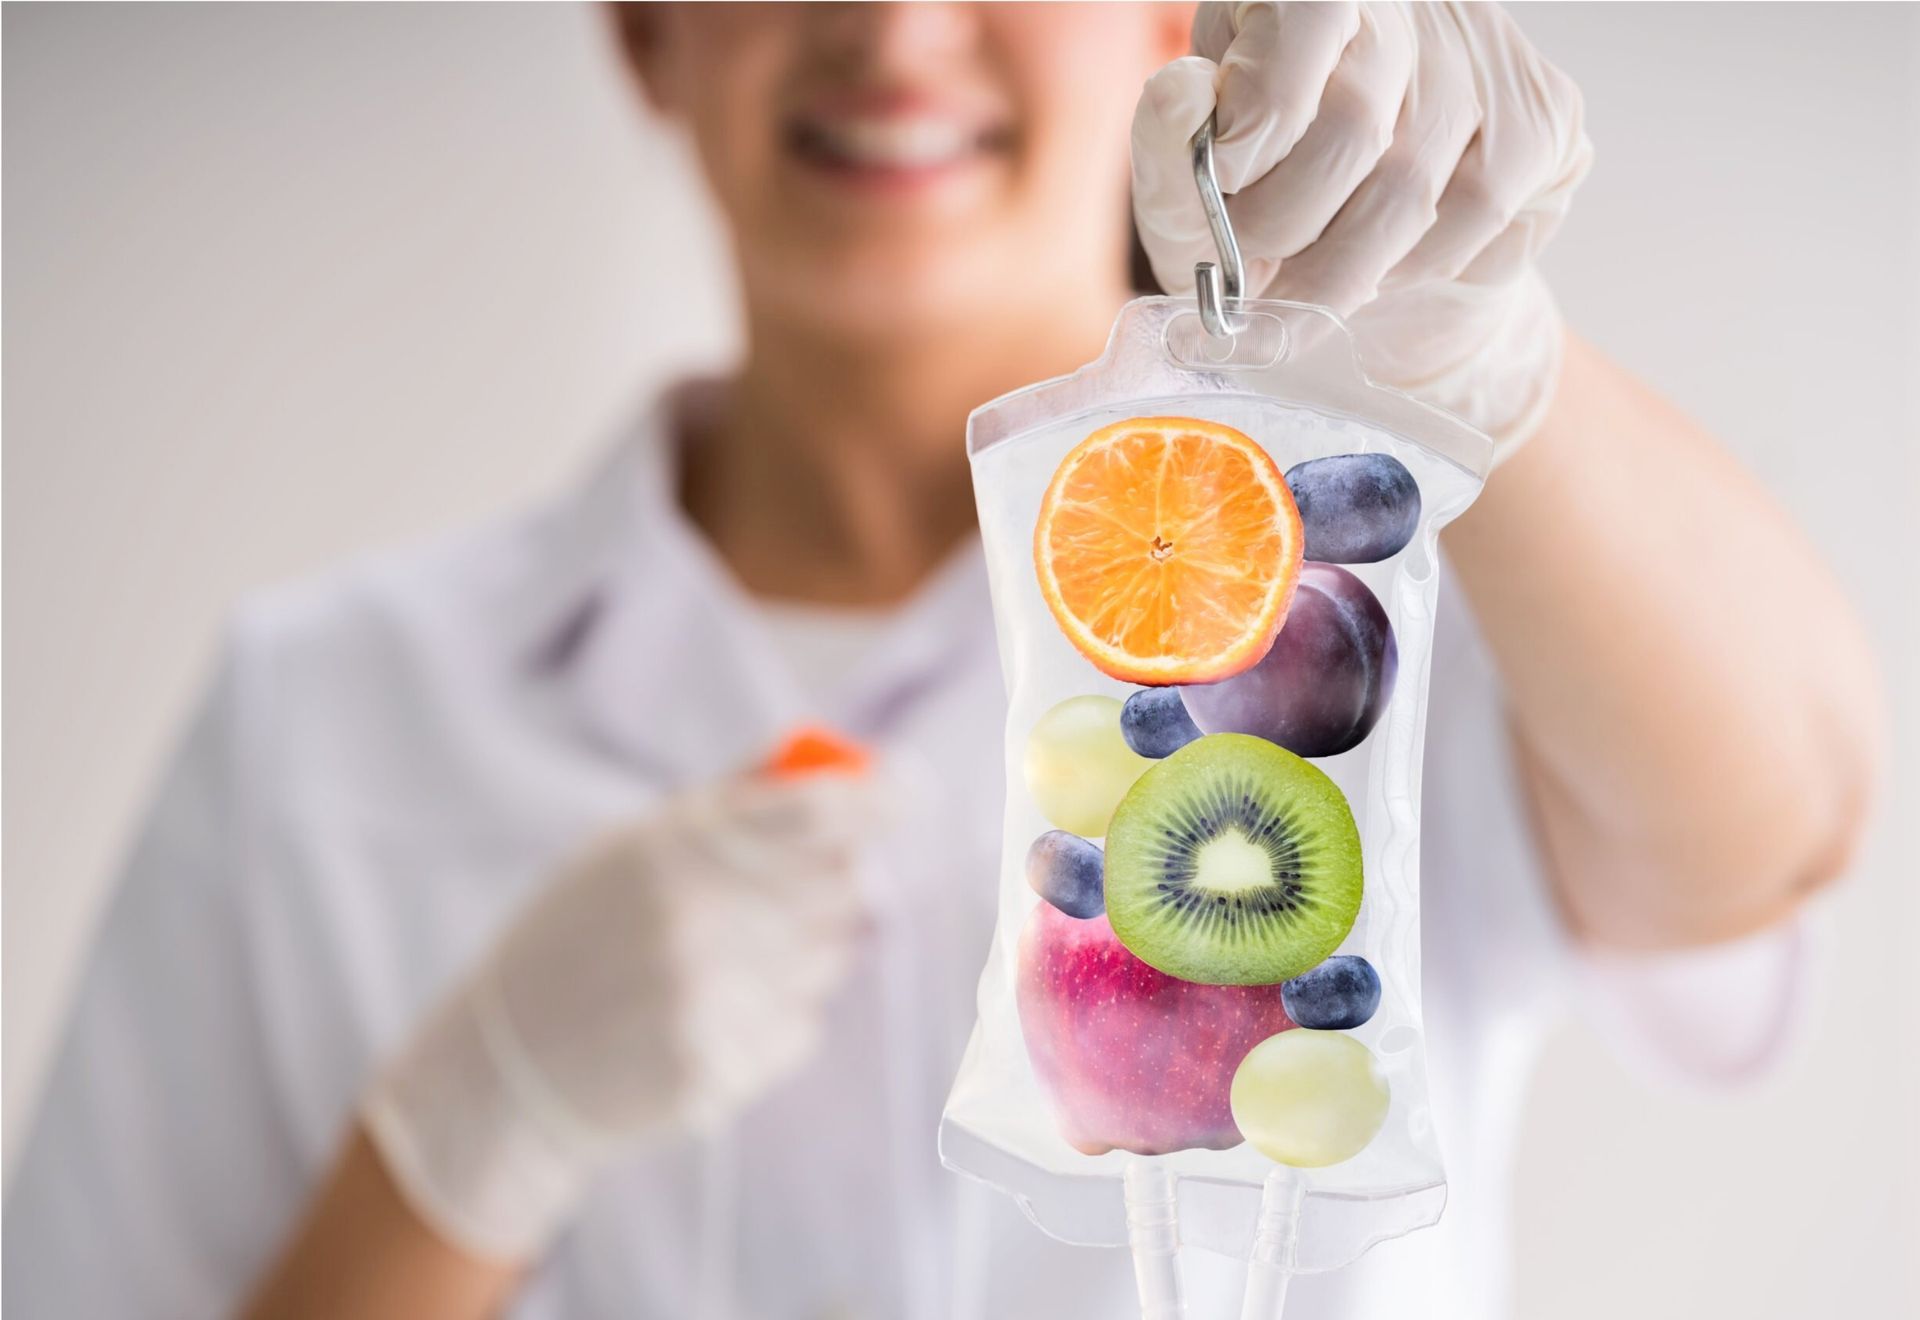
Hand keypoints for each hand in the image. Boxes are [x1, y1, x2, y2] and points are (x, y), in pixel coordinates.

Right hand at [362, 771, 879, 1260]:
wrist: (506, 1066)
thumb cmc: (576, 937)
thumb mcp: (629, 848)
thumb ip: (733, 805)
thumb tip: (844, 767)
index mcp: (671, 850)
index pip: (815, 813)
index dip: (877, 800)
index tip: (905, 792)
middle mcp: (696, 921)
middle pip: (841, 885)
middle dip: (840, 879)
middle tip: (799, 887)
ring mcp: (708, 1001)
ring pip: (830, 960)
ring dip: (807, 952)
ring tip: (729, 959)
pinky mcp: (717, 1070)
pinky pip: (801, 1026)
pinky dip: (778, 1017)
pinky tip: (713, 1014)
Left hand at [1132, 2, 1591, 459]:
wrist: (1372, 263)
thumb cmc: (1265, 204)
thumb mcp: (1189, 178)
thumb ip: (1169, 143)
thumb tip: (1185, 96)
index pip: (1310, 15)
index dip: (1256, 120)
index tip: (1220, 182)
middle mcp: (1418, 0)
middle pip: (1354, 125)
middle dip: (1282, 227)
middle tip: (1249, 272)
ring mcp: (1490, 54)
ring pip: (1412, 187)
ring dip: (1340, 273)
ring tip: (1301, 292)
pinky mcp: (1546, 118)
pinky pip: (1478, 215)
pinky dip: (1412, 268)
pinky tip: (1382, 267)